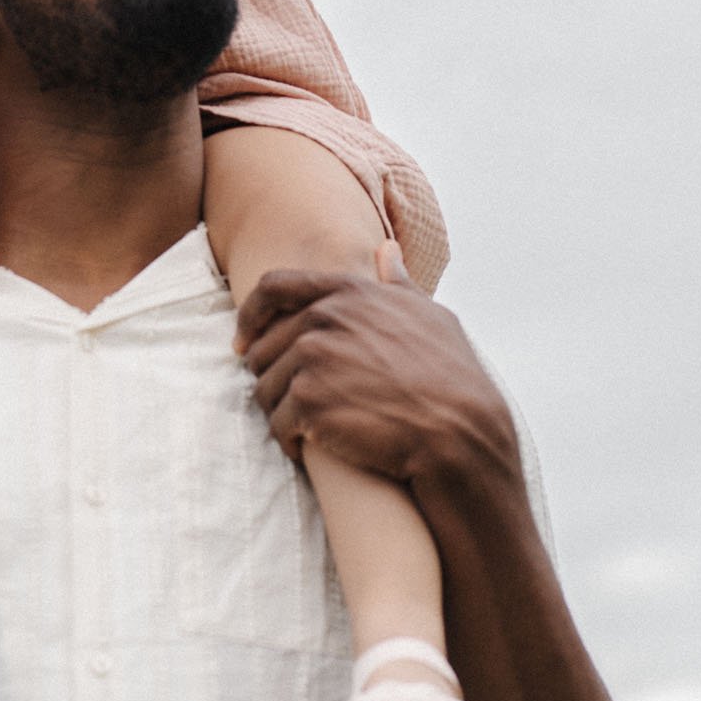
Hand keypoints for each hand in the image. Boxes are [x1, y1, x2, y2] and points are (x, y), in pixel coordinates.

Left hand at [237, 246, 520, 492]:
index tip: (242, 341)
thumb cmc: (450, 375)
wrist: (458, 431)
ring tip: (305, 429)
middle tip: (293, 404)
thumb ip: (397, 283)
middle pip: (262, 347)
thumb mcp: (430, 316)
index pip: (273, 287)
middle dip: (271, 378)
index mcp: (347, 291)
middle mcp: (323, 317)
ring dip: (280, 412)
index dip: (250, 314)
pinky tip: (308, 449)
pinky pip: (277, 423)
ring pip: (265, 389)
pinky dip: (288, 441)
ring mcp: (312, 357)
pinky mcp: (307, 401)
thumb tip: (386, 251)